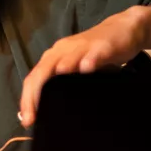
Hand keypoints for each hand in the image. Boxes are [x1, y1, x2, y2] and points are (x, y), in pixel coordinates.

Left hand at [19, 6, 150, 127]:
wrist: (123, 29)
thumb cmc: (96, 54)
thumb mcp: (76, 69)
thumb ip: (62, 85)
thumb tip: (48, 111)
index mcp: (54, 57)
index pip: (34, 78)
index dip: (27, 99)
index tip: (26, 121)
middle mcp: (63, 51)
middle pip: (43, 71)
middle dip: (35, 94)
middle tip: (32, 117)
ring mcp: (82, 47)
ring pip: (67, 58)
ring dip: (59, 71)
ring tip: (51, 92)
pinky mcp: (103, 46)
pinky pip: (95, 53)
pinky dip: (90, 60)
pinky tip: (86, 69)